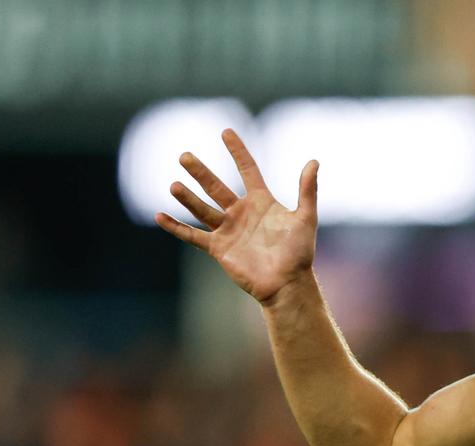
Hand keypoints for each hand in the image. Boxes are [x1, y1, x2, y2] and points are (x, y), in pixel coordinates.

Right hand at [156, 129, 318, 304]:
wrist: (287, 283)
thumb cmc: (300, 253)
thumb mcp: (306, 218)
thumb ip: (307, 190)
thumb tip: (314, 161)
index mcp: (262, 202)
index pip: (248, 169)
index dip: (238, 151)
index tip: (226, 132)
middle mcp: (241, 212)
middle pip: (216, 187)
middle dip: (200, 171)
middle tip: (184, 156)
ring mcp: (228, 230)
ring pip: (202, 209)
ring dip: (187, 198)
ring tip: (174, 185)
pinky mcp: (218, 248)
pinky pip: (193, 235)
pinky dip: (176, 227)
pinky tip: (160, 215)